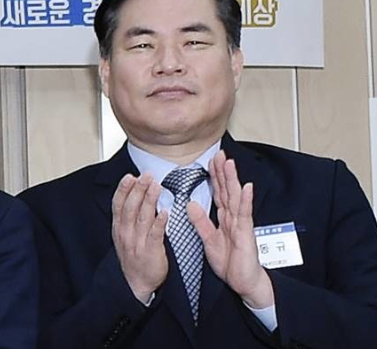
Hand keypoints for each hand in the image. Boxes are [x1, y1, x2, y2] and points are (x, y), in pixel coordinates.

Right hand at [112, 173, 167, 302]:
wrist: (136, 285)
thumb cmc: (134, 255)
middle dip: (138, 190)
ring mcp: (137, 243)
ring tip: (155, 185)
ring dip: (149, 200)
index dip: (123, 190)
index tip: (130, 176)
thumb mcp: (124, 234)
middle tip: (146, 175)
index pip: (118, 204)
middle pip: (130, 207)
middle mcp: (126, 233)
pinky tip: (165, 212)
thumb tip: (137, 191)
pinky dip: (159, 223)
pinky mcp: (151, 252)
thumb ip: (129, 214)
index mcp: (119, 227)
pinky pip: (155, 235)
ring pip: (142, 217)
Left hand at [187, 151, 273, 308]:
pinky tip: (247, 188)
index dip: (214, 176)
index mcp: (224, 217)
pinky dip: (246, 201)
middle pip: (227, 190)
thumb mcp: (208, 239)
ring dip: (233, 180)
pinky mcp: (246, 233)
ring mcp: (240, 224)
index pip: (218, 192)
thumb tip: (190, 204)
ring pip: (235, 197)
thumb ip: (200, 221)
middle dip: (222, 172)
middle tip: (219, 154)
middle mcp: (233, 217)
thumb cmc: (230, 261)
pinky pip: (245, 215)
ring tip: (230, 164)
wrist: (243, 282)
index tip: (210, 160)